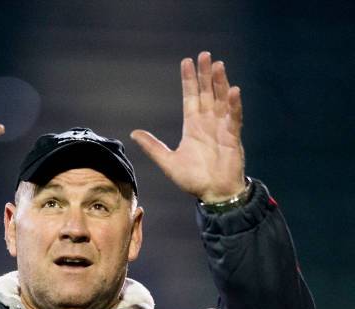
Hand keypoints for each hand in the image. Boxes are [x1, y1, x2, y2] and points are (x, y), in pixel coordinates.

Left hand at [131, 51, 244, 201]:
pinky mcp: (233, 137)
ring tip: (217, 65)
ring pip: (221, 100)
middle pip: (206, 93)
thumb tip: (133, 134)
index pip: (190, 98)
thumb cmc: (193, 179)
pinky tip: (233, 91)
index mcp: (193, 127)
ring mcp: (222, 128)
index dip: (189, 81)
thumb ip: (153, 147)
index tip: (186, 62)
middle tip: (204, 55)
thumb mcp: (168, 162)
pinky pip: (234, 118)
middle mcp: (208, 123)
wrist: (213, 193)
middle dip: (205, 75)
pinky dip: (234, 105)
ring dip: (220, 83)